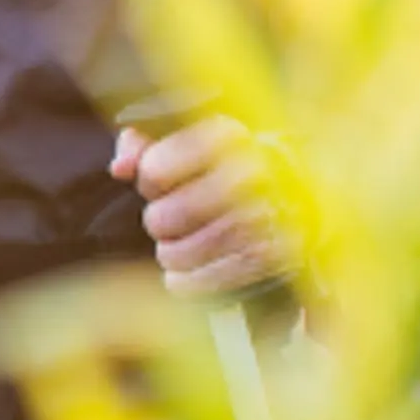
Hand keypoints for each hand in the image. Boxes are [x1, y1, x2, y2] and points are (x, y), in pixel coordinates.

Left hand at [111, 113, 295, 299]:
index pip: (154, 171)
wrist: (300, 198)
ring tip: (182, 244)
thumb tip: (120, 168)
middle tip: (172, 221)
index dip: (149, 182)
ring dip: (170, 254)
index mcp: (228, 136)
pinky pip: (198, 283)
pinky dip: (183, 282)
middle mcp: (251, 173)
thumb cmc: (224, 169)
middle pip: (163, 218)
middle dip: (159, 223)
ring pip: (176, 254)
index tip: (162, 183)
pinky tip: (186, 271)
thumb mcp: (188, 143)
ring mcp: (263, 219)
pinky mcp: (270, 258)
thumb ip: (143, 146)